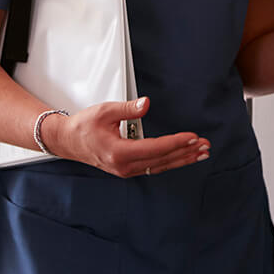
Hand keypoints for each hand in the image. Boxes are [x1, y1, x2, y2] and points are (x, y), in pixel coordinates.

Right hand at [41, 97, 210, 177]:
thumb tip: (146, 104)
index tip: (192, 137)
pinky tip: (183, 157)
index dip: (176, 143)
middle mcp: (124, 165)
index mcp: (118, 152)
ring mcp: (126, 170)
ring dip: (182, 159)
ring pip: (160, 165)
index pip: (155, 148)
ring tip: (201, 153)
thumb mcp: (105, 111)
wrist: (68, 141)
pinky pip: (154, 166)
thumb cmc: (84, 126)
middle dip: (186, 153)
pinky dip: (171, 161)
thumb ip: (128, 108)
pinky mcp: (128, 168)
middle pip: (162, 160)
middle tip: (205, 146)